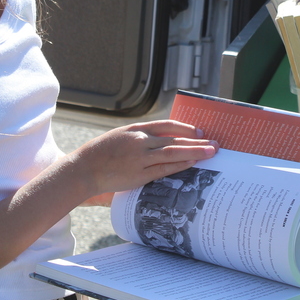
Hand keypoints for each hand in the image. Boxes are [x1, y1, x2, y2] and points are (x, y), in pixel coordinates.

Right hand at [69, 120, 217, 197]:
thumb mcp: (120, 137)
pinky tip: (193, 164)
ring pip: (174, 153)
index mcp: (136, 129)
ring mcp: (141, 158)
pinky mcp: (139, 174)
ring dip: (195, 152)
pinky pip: (164, 169)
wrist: (84, 168)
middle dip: (197, 140)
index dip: (185, 128)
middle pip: (175, 139)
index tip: (200, 131)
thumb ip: (140, 138)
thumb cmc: (101, 153)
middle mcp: (141, 141)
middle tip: (215, 142)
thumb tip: (161, 141)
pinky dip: (181, 165)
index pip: (167, 125)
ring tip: (212, 152)